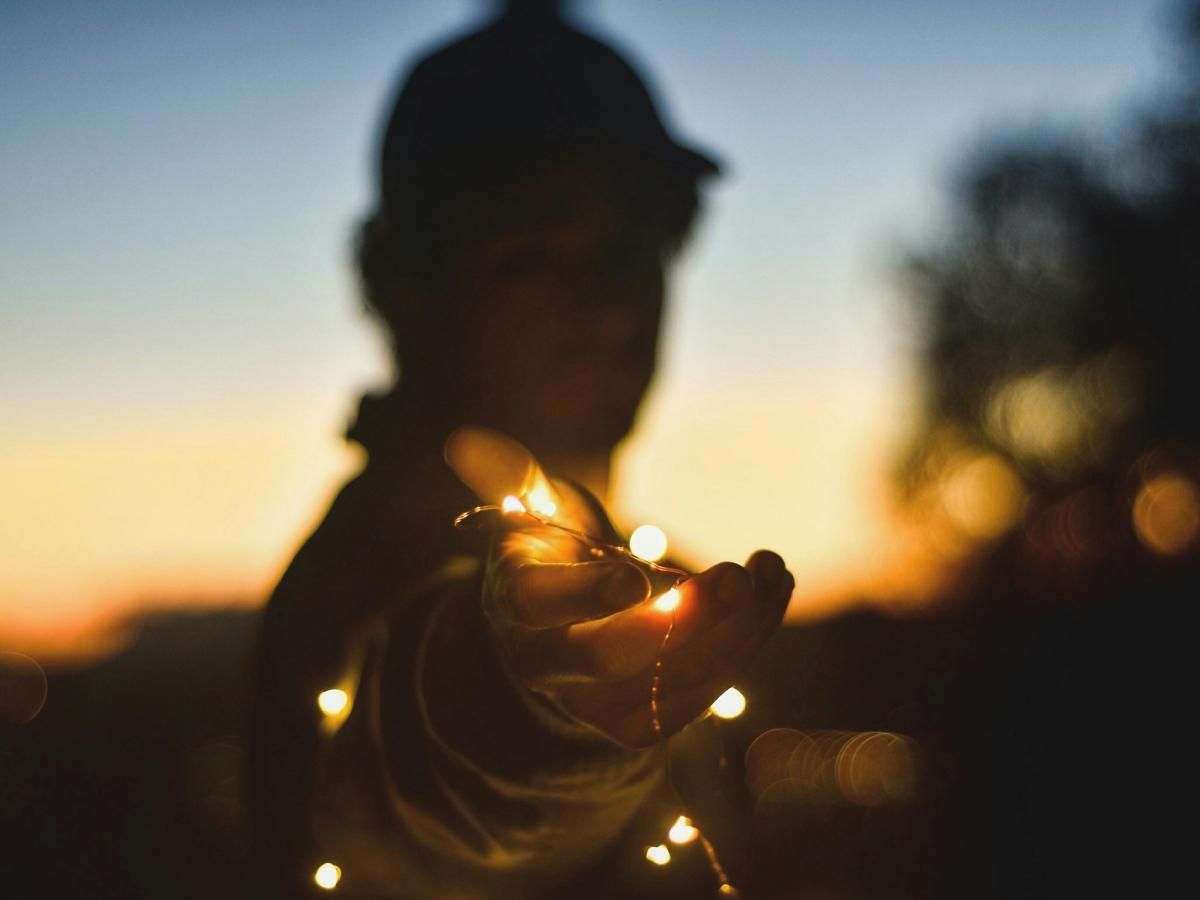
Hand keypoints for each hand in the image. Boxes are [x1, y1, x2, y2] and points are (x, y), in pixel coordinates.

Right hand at [446, 426, 793, 748]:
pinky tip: (772, 597)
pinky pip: (698, 698)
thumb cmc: (549, 548)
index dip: (584, 592)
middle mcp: (545, 660)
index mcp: (513, 600)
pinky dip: (745, 646)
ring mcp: (592, 701)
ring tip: (771, 572)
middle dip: (678, 618)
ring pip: (666, 684)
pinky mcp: (639, 721)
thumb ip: (513, 477)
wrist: (559, 624)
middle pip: (605, 658)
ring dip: (733, 629)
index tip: (636, 573)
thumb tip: (466, 441)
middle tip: (732, 576)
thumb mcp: (531, 508)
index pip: (537, 604)